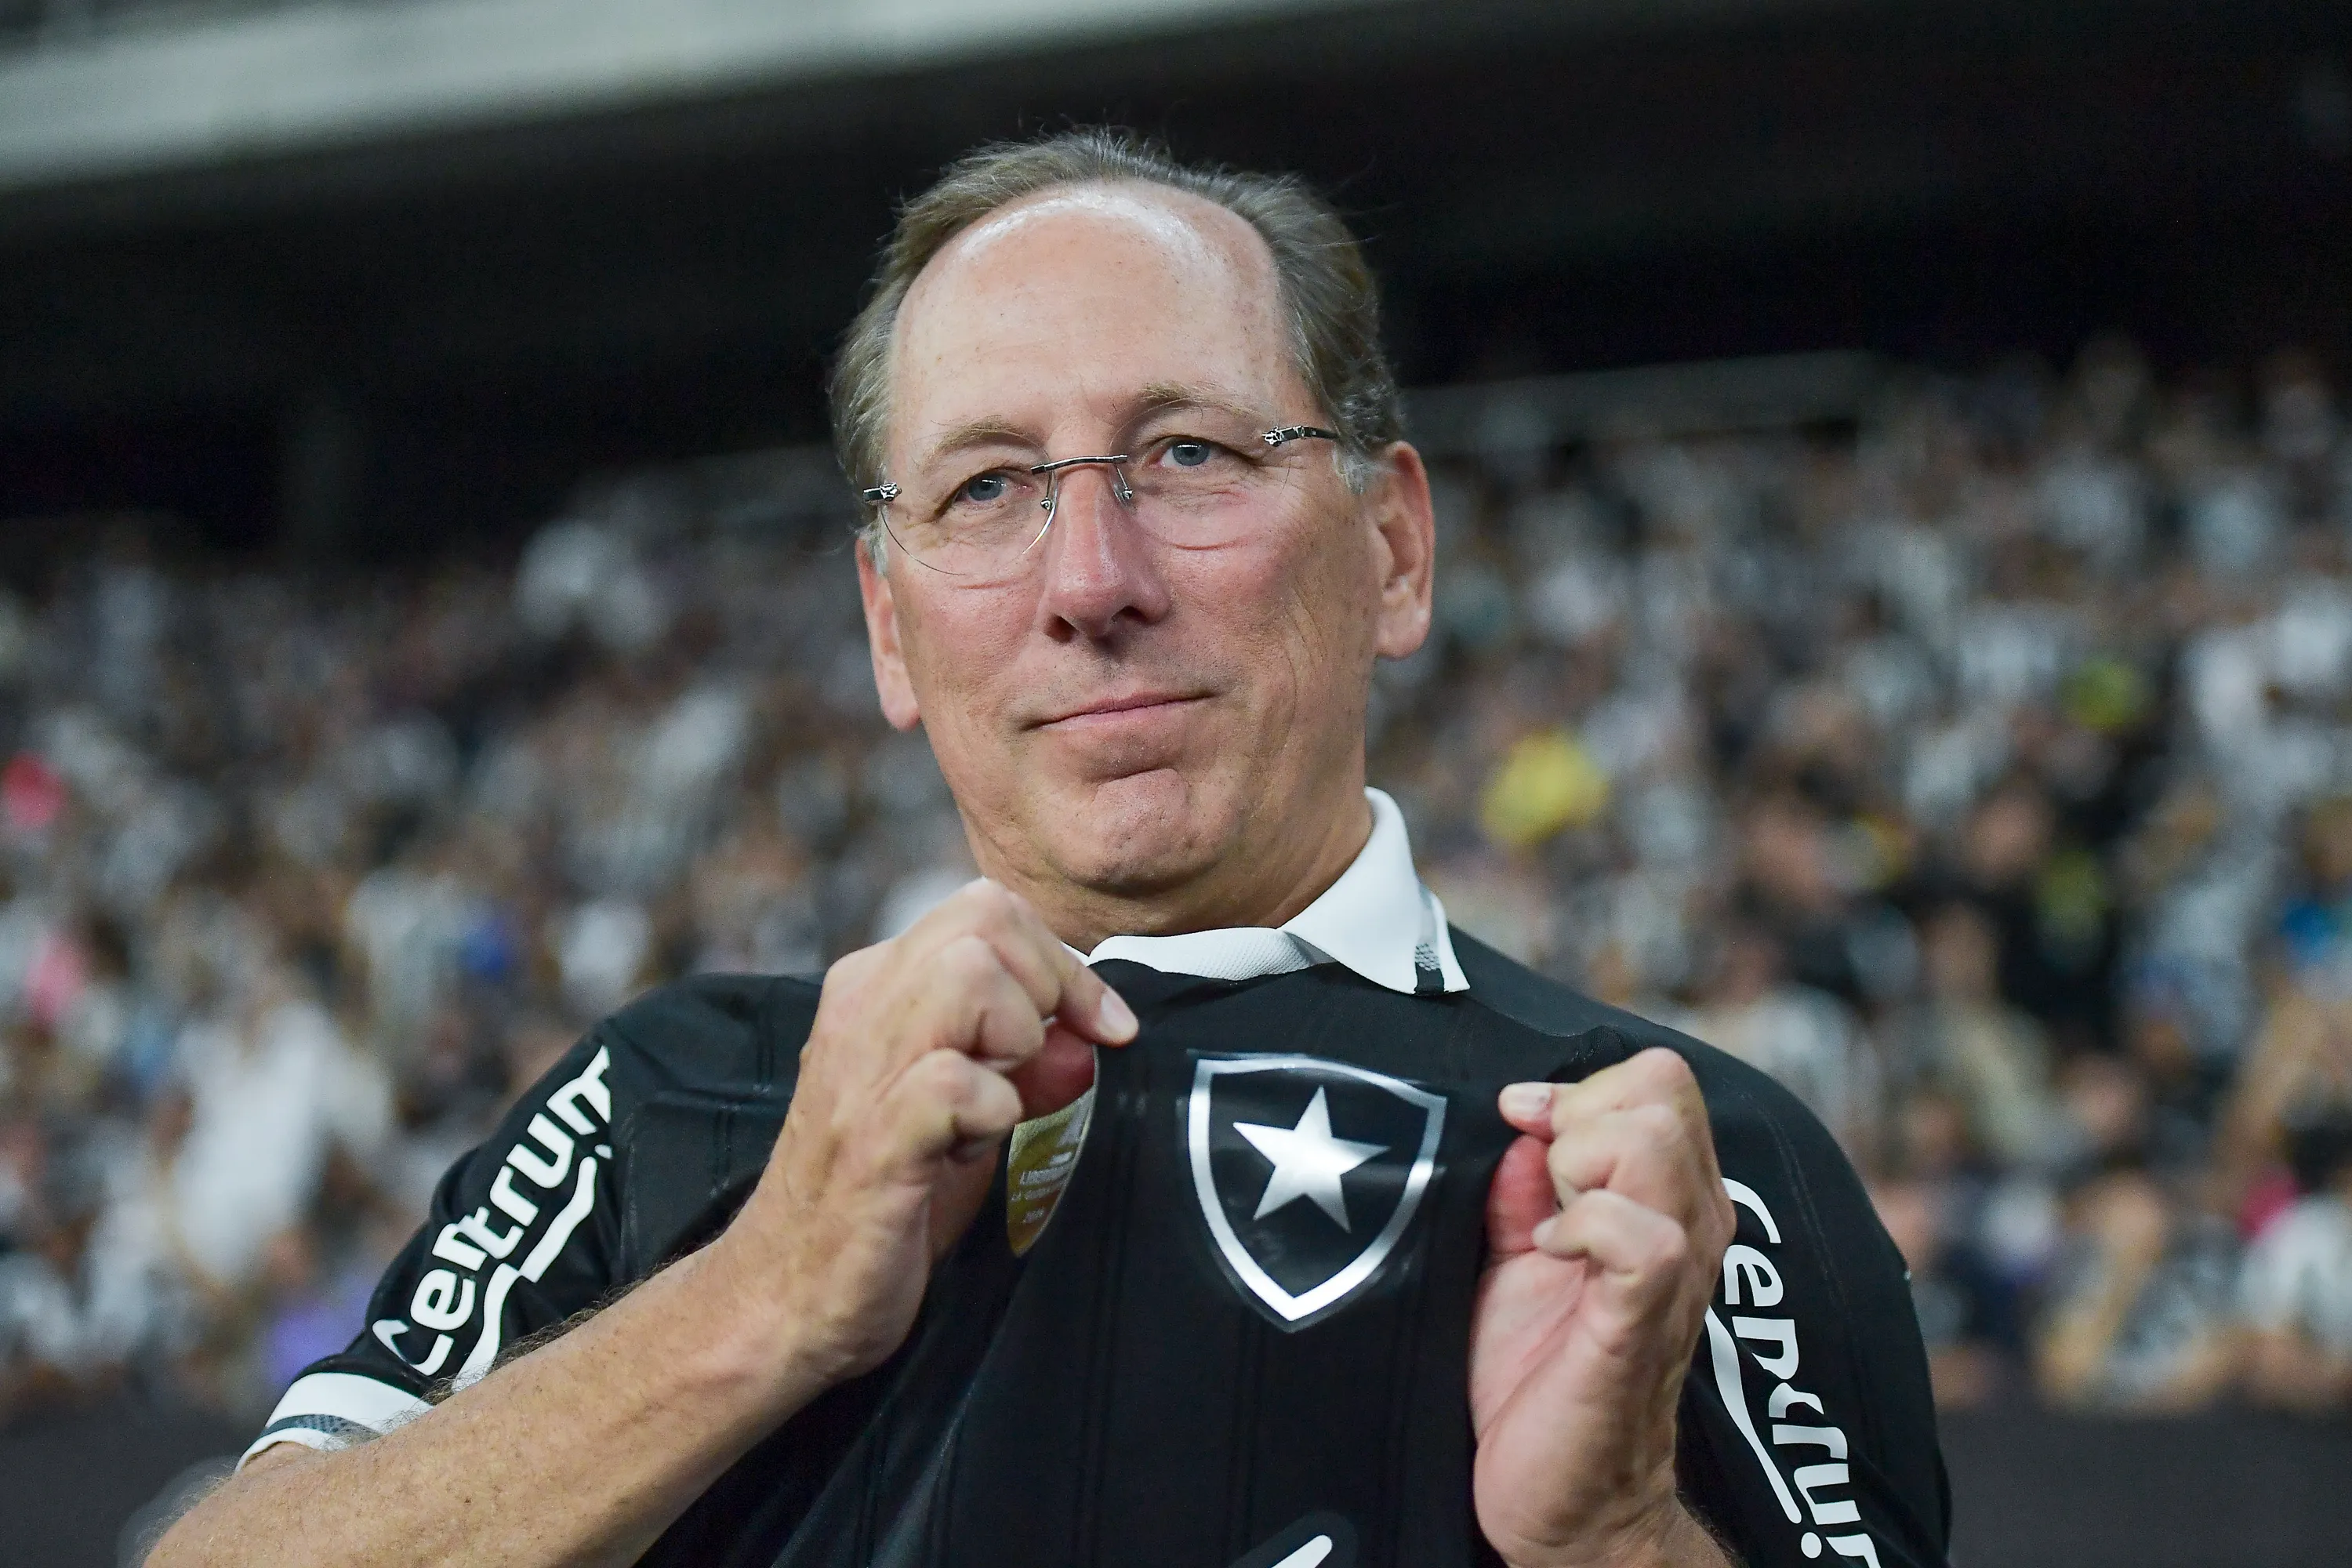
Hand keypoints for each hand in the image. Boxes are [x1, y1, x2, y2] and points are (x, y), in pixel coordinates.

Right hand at [712, 879, 1134, 1397]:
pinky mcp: (873, 1139)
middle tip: (1036, 1065)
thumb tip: (1092, 1030)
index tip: (1103, 1027)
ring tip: (996, 1105)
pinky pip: (955, 1081)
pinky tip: (968, 1153)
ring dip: (1015, 1040)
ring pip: (969, 976)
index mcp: (878, 989)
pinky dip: (991, 1113)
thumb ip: (1024, 1063)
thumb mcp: (961, 1112)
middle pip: (985, 917)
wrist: (784, 1298)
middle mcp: (863, 1009)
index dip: (1063, 961)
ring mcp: (862, 1069)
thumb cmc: (876, 1203)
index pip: (989, 908)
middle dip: (1047, 985)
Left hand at [1470, 1049, 1736, 1567]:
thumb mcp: (1514, 1254)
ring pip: (1656, 1140)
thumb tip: (1519, 1116)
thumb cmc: (1536, 1377)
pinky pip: (1643, 1234)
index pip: (1657, 1080)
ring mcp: (1679, 1270)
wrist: (1563, 1498)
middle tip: (1544, 1186)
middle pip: (1661, 1090)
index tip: (1525, 1130)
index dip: (1578, 1089)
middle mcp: (1691, 1224)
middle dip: (1577, 1114)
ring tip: (1551, 1224)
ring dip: (1580, 1164)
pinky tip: (1553, 1256)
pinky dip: (1584, 1226)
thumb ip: (1523, 1183)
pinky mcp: (1647, 1320)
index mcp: (1667, 1199)